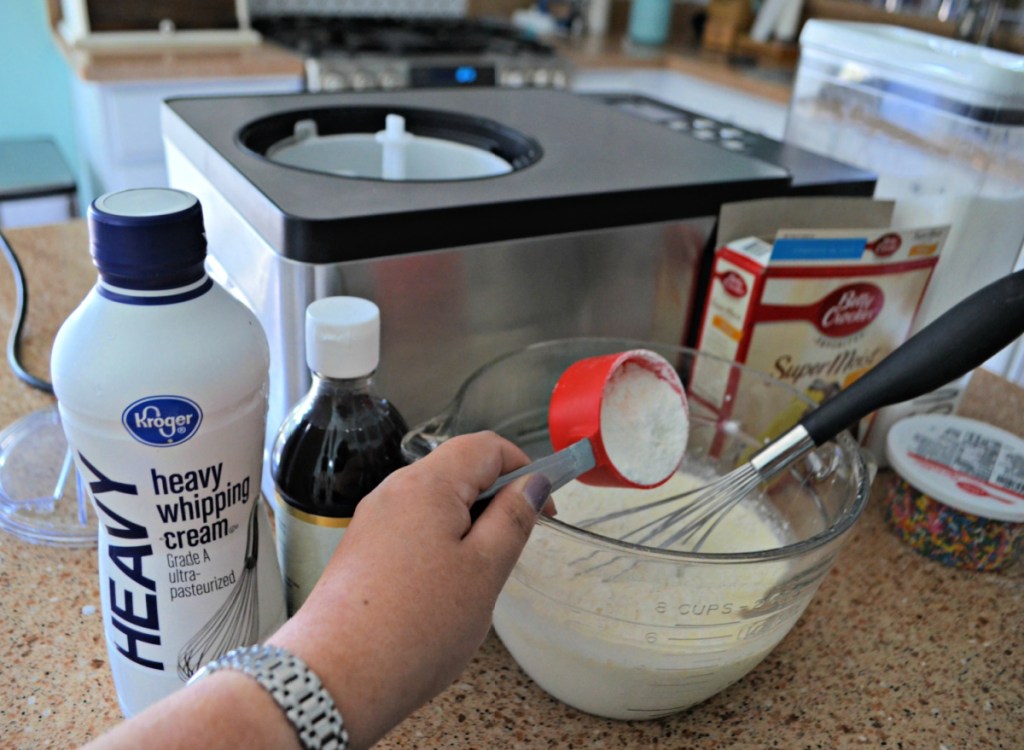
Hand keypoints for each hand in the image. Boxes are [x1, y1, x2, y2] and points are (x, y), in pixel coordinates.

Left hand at [268, 431, 552, 748]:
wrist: (334, 679)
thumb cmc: (413, 628)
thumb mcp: (484, 572)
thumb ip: (513, 519)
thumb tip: (533, 483)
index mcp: (426, 484)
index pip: (487, 446)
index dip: (524, 468)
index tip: (543, 507)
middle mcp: (393, 491)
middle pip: (459, 472)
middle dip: (494, 503)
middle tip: (509, 553)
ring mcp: (372, 520)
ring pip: (436, 504)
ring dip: (467, 529)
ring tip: (474, 582)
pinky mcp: (361, 550)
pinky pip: (412, 530)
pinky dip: (439, 547)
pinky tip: (440, 593)